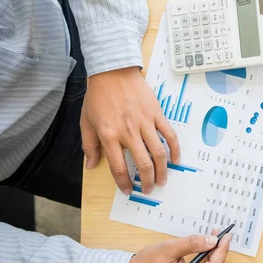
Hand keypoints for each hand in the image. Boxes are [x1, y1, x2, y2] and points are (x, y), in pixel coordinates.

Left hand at [81, 67, 179, 194]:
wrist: (113, 72)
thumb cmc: (98, 96)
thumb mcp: (86, 122)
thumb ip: (89, 145)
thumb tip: (90, 165)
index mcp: (109, 135)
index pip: (118, 167)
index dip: (124, 182)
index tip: (128, 190)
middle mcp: (128, 131)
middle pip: (142, 163)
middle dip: (147, 181)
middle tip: (148, 189)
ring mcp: (144, 123)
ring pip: (158, 152)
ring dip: (162, 170)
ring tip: (162, 180)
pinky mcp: (156, 114)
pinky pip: (169, 134)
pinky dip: (174, 149)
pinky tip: (175, 159)